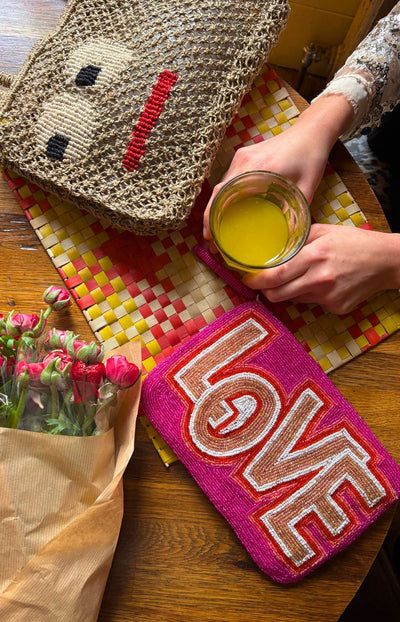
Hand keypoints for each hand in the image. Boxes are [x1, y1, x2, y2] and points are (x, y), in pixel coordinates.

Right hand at [203, 124, 326, 238]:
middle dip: (210, 217)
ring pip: (221, 185)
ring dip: (216, 206)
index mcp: (257, 168)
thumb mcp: (307, 189)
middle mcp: (244, 161)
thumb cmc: (310, 158)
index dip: (211, 216)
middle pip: (217, 191)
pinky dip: (224, 196)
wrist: (311, 131)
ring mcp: (242, 157)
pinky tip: (227, 210)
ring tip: (218, 229)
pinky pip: (229, 178)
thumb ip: (298, 213)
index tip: (209, 236)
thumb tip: (290, 238)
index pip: (222, 193)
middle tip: (212, 240)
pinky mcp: (244, 156)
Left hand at [242, 224, 399, 314]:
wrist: (385, 261)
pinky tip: (322, 284)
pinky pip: (311, 304)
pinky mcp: (335, 308)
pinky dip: (310, 295)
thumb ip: (297, 239)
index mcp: (314, 256)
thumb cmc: (354, 242)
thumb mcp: (324, 231)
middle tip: (263, 284)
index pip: (275, 275)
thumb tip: (272, 245)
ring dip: (289, 292)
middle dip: (266, 291)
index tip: (247, 279)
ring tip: (301, 278)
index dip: (256, 280)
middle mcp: (319, 279)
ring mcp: (327, 297)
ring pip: (293, 300)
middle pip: (278, 295)